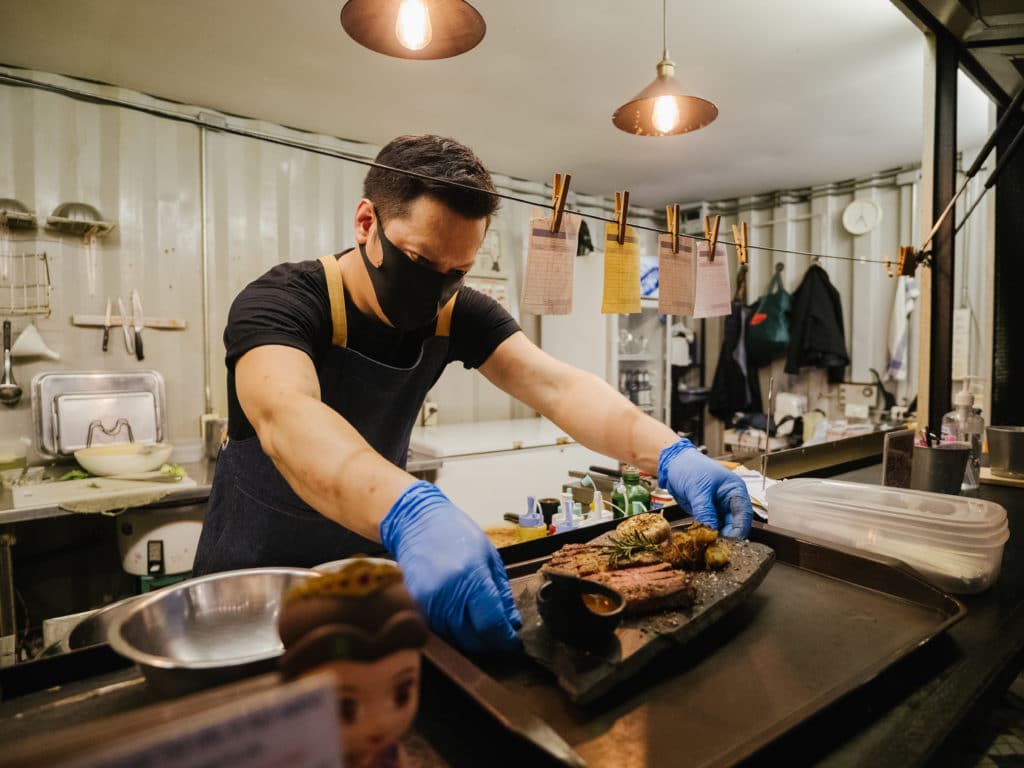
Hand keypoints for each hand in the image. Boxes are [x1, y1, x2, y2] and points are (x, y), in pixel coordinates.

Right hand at [381, 481, 521, 652]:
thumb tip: (512, 623)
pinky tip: (461, 620)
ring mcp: (427, 602)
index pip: (490, 624)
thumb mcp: (489, 556)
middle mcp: (447, 593)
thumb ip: (501, 593)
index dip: (504, 639)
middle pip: (472, 638)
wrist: (417, 522)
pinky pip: (438, 630)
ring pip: (454, 639)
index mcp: (471, 577)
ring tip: (481, 627)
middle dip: (490, 643)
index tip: (512, 642)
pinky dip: (452, 632)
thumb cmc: (456, 532)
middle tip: (500, 637)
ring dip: (471, 640)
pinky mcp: (414, 605)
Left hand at [658, 439, 751, 538]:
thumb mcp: (698, 489)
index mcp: (735, 490)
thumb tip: (711, 530)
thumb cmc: (689, 468)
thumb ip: (705, 510)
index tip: (728, 540)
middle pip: (735, 524)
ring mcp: (719, 508)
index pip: (744, 514)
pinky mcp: (708, 513)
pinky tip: (701, 537)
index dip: (739, 529)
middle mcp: (730, 501)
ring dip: (716, 535)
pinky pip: (711, 527)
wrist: (672, 464)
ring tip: (707, 541)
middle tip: (715, 543)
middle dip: (727, 535)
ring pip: (723, 528)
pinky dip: (707, 532)